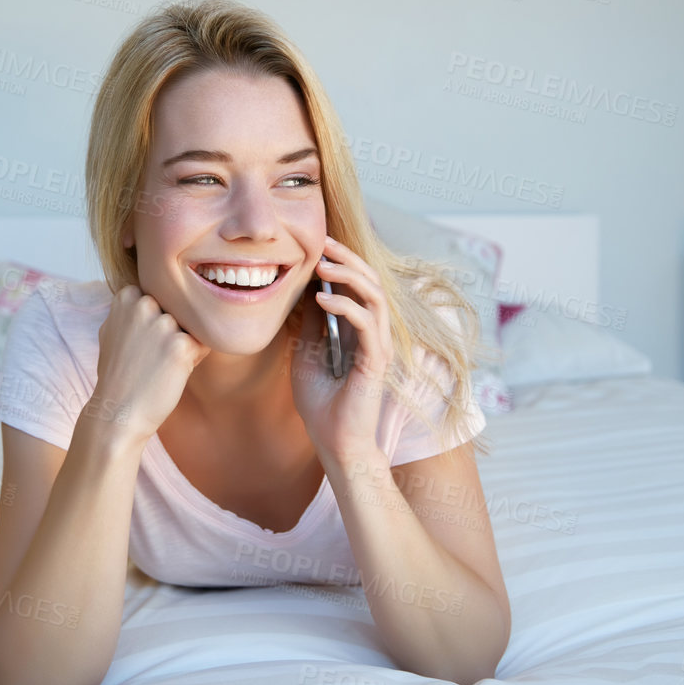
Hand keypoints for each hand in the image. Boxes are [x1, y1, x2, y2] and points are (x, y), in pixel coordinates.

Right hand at [91, 284, 210, 445]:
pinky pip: (202, 344)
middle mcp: (144, 304)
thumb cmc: (117, 375)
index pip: (161, 297)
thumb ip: (130, 309)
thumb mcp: (112, 331)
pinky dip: (193, 359)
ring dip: (184, 345)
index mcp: (127, 296)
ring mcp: (163, 323)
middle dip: (173, 330)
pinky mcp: (181, 345)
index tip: (141, 343)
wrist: (117, 413)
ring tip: (161, 366)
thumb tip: (148, 293)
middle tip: (153, 357)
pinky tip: (172, 373)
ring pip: (191, 326)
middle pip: (178, 310)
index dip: (156, 321)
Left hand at [286, 235, 391, 464]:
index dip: (342, 263)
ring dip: (349, 276)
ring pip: (375, 296)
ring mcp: (378, 346)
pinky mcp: (376, 361)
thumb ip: (310, 325)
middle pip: (370, 282)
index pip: (357, 286)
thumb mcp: (306, 355)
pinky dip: (346, 306)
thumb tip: (305, 292)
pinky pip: (367, 323)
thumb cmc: (321, 404)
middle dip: (348, 259)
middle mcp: (373, 334)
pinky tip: (322, 299)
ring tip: (323, 265)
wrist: (333, 443)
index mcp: (358, 331)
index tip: (318, 246)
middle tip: (325, 242)